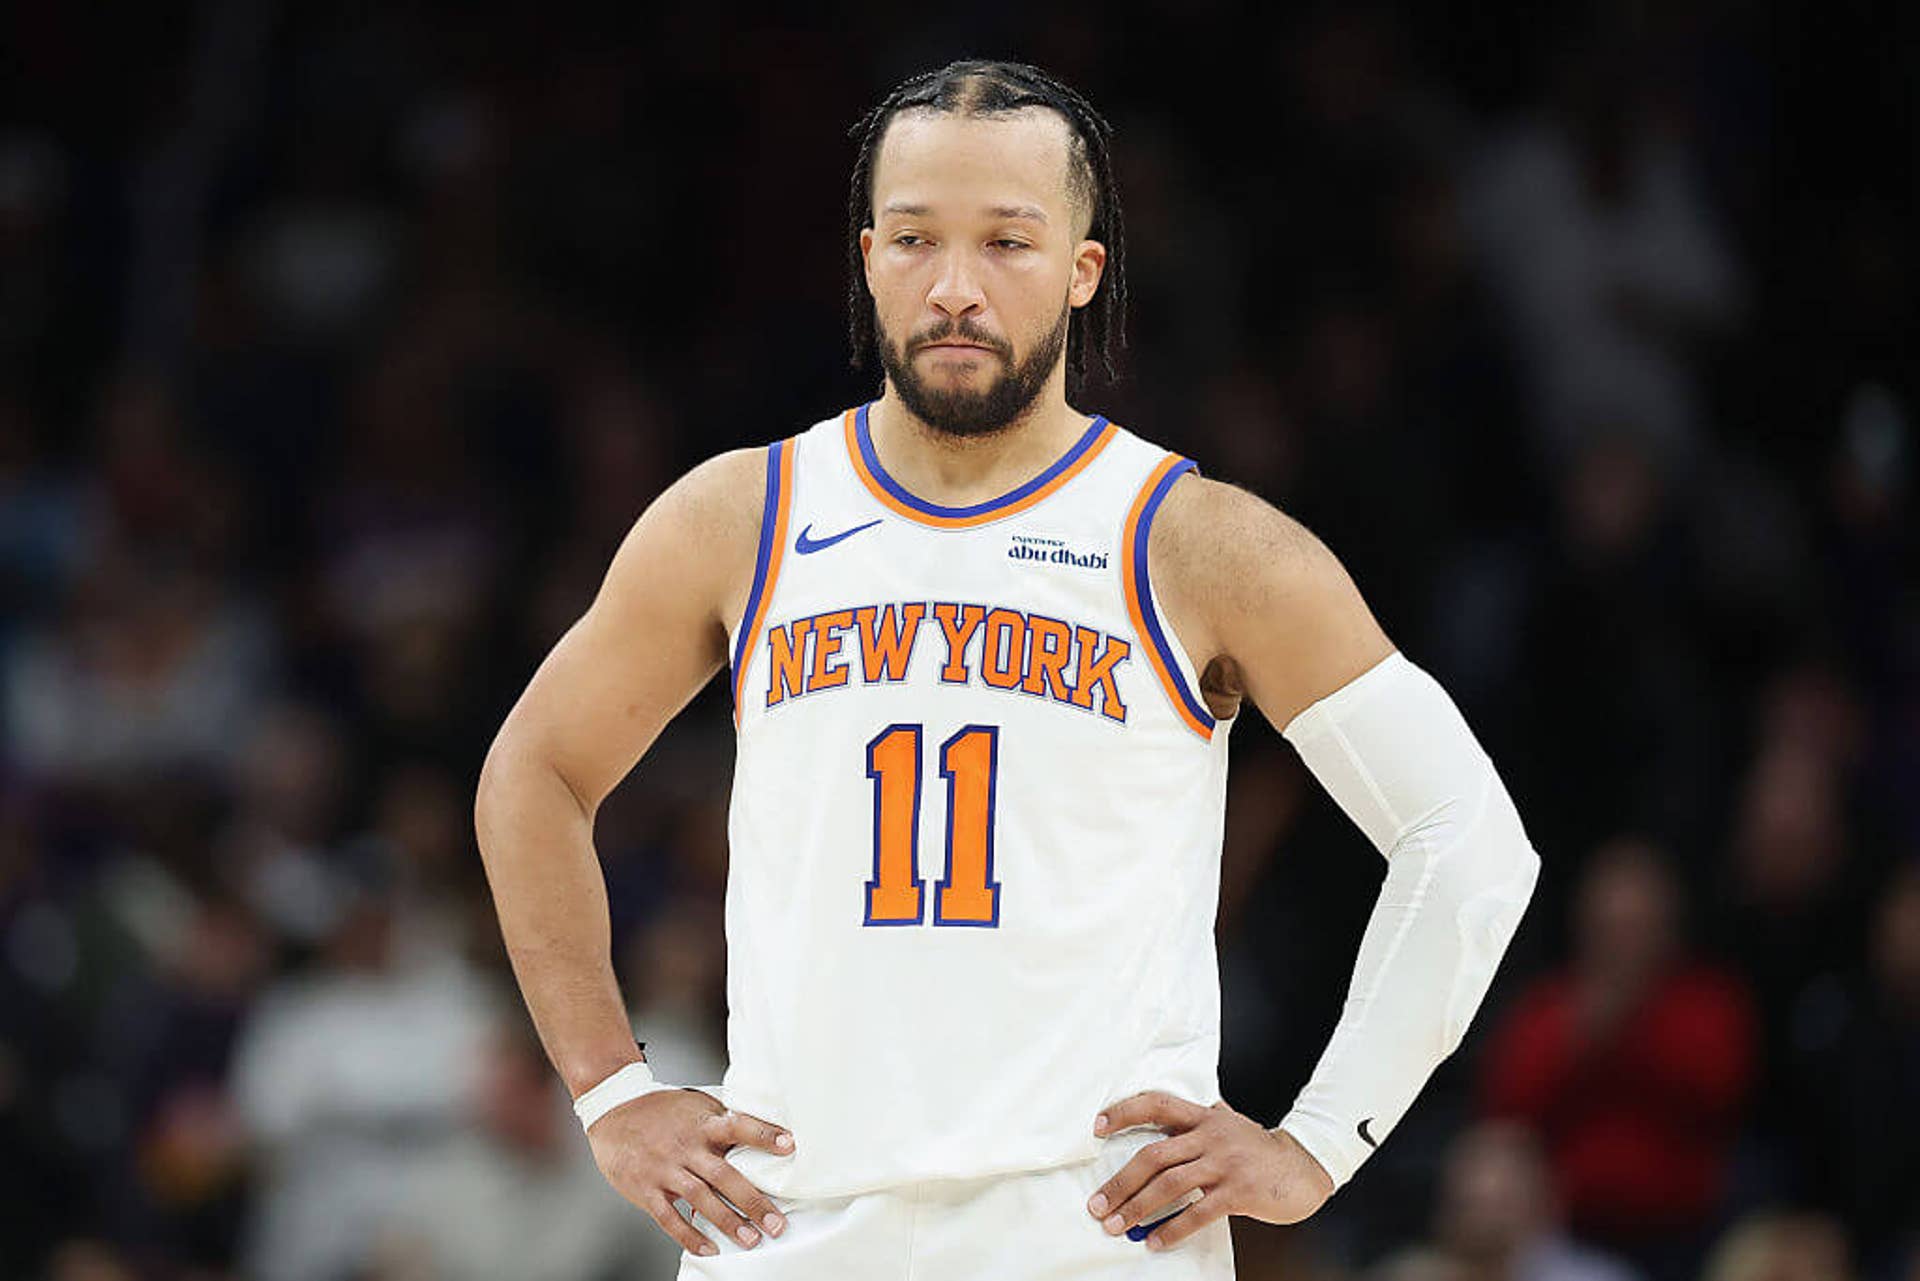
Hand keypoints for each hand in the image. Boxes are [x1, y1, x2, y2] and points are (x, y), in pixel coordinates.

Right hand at [586, 1087, 794, 1256]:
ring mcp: (665, 1169)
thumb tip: (763, 1135)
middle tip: (776, 1224)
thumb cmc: (662, 1109)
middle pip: (724, 1175)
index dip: (764, 1135)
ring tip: (750, 1240)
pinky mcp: (646, 1189)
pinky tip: (708, 1249)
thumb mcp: (696, 1106)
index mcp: (702, 1123)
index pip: (738, 1126)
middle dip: (753, 1202)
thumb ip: (723, 1123)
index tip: (790, 1146)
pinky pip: (669, 1218)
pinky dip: (689, 1236)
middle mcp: (686, 1146)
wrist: (614, 1109)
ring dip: (728, 1222)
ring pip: (700, 1199)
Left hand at [1086, 1091, 1334, 1250]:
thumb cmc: (1260, 1148)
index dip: (1124, 1112)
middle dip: (1121, 1182)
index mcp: (1204, 1117)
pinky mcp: (1238, 1192)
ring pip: (1170, 1185)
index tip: (1097, 1127)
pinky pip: (1198, 1213)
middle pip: (1154, 1155)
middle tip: (1099, 1204)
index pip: (1156, 1104)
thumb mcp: (1229, 1123)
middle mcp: (1210, 1136)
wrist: (1304, 1166)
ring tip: (1118, 1226)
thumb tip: (1166, 1115)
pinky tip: (1155, 1241)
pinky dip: (1172, 1229)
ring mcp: (1224, 1164)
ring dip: (1138, 1208)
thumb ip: (1199, 1120)